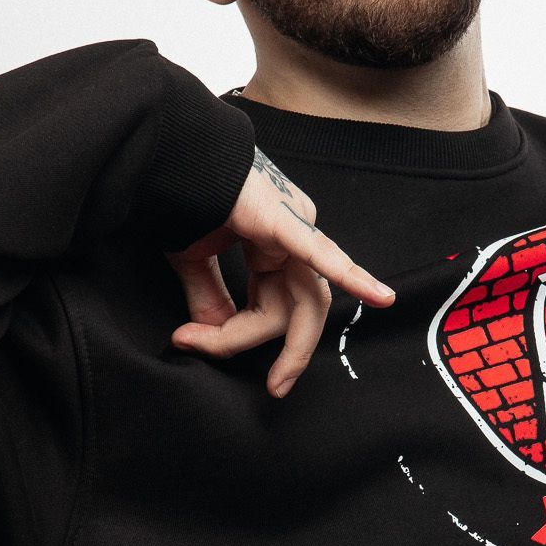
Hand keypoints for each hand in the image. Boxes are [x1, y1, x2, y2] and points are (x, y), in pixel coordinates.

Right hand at [164, 145, 395, 397]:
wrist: (165, 157)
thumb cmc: (181, 198)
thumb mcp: (193, 261)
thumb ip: (209, 299)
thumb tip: (207, 336)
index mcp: (273, 246)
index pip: (269, 305)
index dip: (234, 335)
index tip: (192, 344)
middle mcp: (293, 238)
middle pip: (301, 308)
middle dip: (291, 354)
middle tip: (276, 389)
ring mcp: (294, 227)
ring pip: (304, 299)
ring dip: (284, 342)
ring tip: (269, 373)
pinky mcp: (285, 220)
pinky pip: (320, 254)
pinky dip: (350, 276)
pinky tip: (379, 297)